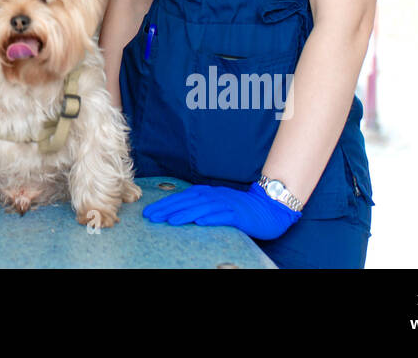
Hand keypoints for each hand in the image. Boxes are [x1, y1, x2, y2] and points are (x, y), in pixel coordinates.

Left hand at [141, 182, 301, 239]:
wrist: (268, 208)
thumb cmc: (239, 209)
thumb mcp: (216, 205)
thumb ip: (199, 207)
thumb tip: (177, 213)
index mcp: (207, 194)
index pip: (181, 198)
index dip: (164, 205)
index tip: (149, 213)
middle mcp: (214, 196)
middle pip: (187, 202)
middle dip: (168, 209)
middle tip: (152, 217)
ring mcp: (226, 204)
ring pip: (202, 208)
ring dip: (186, 213)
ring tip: (171, 220)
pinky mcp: (238, 214)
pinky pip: (223, 216)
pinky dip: (211, 218)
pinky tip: (200, 222)